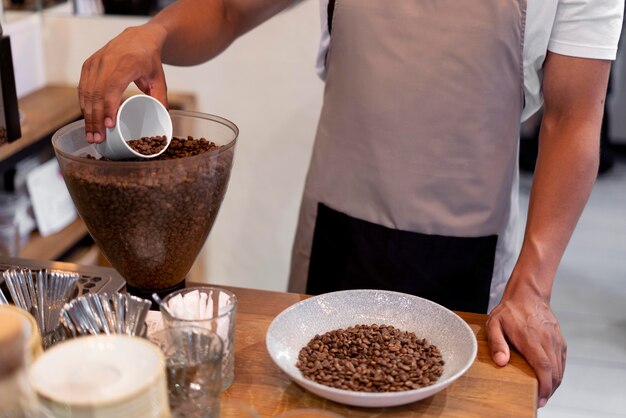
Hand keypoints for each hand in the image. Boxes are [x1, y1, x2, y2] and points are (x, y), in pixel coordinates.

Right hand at [78, 23, 168, 143]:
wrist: (138, 37)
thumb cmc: (150, 59)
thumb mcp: (159, 79)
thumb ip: (161, 99)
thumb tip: (163, 120)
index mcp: (126, 64)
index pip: (112, 88)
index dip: (109, 108)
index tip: (109, 125)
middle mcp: (107, 61)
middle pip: (97, 94)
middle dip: (95, 119)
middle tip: (97, 139)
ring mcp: (95, 62)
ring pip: (87, 92)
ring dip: (88, 116)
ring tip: (91, 135)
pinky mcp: (88, 64)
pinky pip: (83, 87)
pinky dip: (84, 105)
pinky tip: (87, 119)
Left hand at [486, 282, 565, 407]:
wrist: (527, 294)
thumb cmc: (509, 310)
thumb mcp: (494, 323)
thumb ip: (496, 342)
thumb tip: (501, 361)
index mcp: (531, 338)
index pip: (543, 367)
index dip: (544, 386)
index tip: (540, 398)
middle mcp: (547, 340)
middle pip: (554, 371)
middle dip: (549, 389)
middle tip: (540, 401)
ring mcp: (555, 339)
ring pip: (560, 367)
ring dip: (554, 383)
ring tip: (544, 393)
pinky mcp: (559, 339)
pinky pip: (562, 360)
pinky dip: (559, 372)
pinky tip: (551, 379)